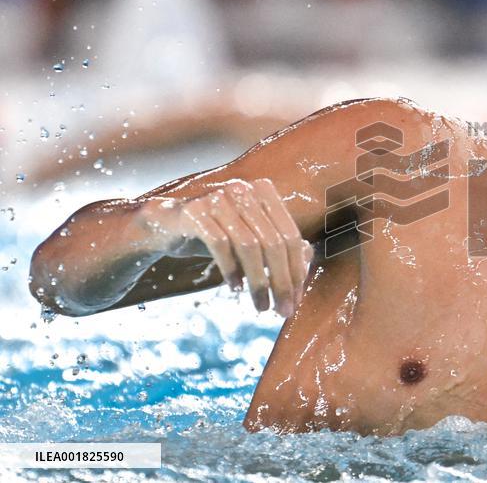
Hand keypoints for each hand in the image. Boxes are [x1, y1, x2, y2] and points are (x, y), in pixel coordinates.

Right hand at [145, 178, 312, 315]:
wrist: (166, 225)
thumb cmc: (218, 233)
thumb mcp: (251, 237)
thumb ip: (279, 245)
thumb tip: (306, 263)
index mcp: (264, 192)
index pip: (290, 237)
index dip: (296, 271)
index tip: (296, 301)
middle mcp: (244, 190)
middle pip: (273, 242)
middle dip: (281, 282)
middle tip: (282, 311)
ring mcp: (218, 198)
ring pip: (249, 246)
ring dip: (258, 282)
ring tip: (260, 306)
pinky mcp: (195, 211)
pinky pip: (220, 245)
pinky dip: (230, 270)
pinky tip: (234, 288)